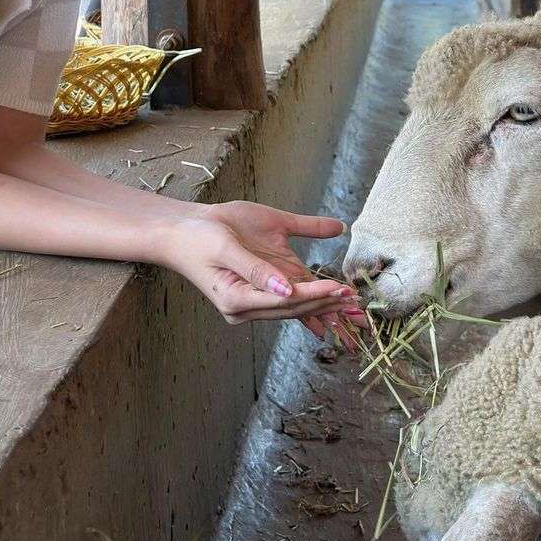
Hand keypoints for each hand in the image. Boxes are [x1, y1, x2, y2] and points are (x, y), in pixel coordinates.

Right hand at [153, 200, 366, 346]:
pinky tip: (335, 305)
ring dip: (326, 306)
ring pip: (297, 306)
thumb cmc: (200, 237)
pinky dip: (315, 298)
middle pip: (295, 309)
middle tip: (358, 302)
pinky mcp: (262, 285)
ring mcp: (256, 297)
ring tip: (355, 308)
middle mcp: (248, 305)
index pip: (285, 301)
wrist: (183, 231)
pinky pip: (292, 294)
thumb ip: (256, 268)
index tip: (339, 289)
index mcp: (236, 300)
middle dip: (328, 306)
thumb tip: (288, 288)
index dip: (314, 296)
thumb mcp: (226, 247)